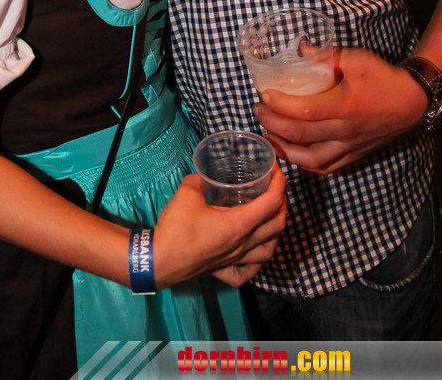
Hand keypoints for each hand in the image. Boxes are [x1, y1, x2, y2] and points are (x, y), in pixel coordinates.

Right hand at [152, 164, 286, 287]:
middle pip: (276, 226)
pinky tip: (253, 254)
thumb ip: (198, 180)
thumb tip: (202, 175)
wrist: (159, 260)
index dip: (279, 183)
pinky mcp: (223, 271)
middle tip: (275, 189)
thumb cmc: (176, 228)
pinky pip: (248, 271)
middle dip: (282, 204)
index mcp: (239, 224)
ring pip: (268, 250)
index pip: (271, 203)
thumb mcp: (187, 193)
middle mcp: (243, 244)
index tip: (276, 170)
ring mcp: (235, 260)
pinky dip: (256, 262)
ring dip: (275, 232)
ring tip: (270, 218)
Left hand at [254, 47, 428, 173]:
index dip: (279, 106)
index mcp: (345, 107)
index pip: (303, 112)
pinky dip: (303, 162)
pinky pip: (324, 166)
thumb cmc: (384, 77)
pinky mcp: (353, 154)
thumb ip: (326, 55)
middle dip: (272, 124)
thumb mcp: (357, 58)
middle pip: (300, 136)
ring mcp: (349, 147)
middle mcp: (345, 132)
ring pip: (310, 159)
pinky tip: (290, 152)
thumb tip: (298, 49)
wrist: (412, 101)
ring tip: (267, 135)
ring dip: (284, 149)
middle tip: (258, 110)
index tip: (263, 94)